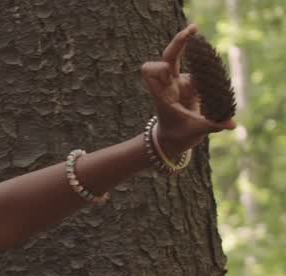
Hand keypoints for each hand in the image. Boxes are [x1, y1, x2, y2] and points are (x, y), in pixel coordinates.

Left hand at [140, 24, 235, 156]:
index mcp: (163, 93)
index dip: (158, 68)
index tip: (168, 71)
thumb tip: (233, 124)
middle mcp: (170, 84)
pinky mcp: (192, 83)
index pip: (150, 71)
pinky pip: (203, 70)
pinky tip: (219, 78)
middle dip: (179, 41)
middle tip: (194, 28)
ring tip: (211, 72)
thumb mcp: (195, 130)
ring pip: (191, 62)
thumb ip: (213, 125)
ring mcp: (181, 82)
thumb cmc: (177, 134)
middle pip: (169, 56)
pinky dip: (212, 71)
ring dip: (204, 60)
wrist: (172, 139)